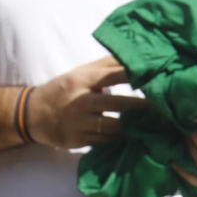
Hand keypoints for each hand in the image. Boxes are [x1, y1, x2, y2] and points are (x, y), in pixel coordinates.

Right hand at [28, 55, 146, 148]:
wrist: (33, 114)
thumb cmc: (64, 90)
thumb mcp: (80, 73)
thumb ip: (106, 65)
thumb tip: (133, 55)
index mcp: (82, 80)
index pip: (114, 74)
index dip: (136, 76)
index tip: (156, 78)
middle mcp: (80, 101)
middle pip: (118, 104)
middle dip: (141, 106)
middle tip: (163, 107)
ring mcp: (79, 123)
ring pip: (114, 126)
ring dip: (133, 125)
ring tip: (152, 123)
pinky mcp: (78, 141)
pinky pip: (105, 141)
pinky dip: (120, 138)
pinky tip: (134, 136)